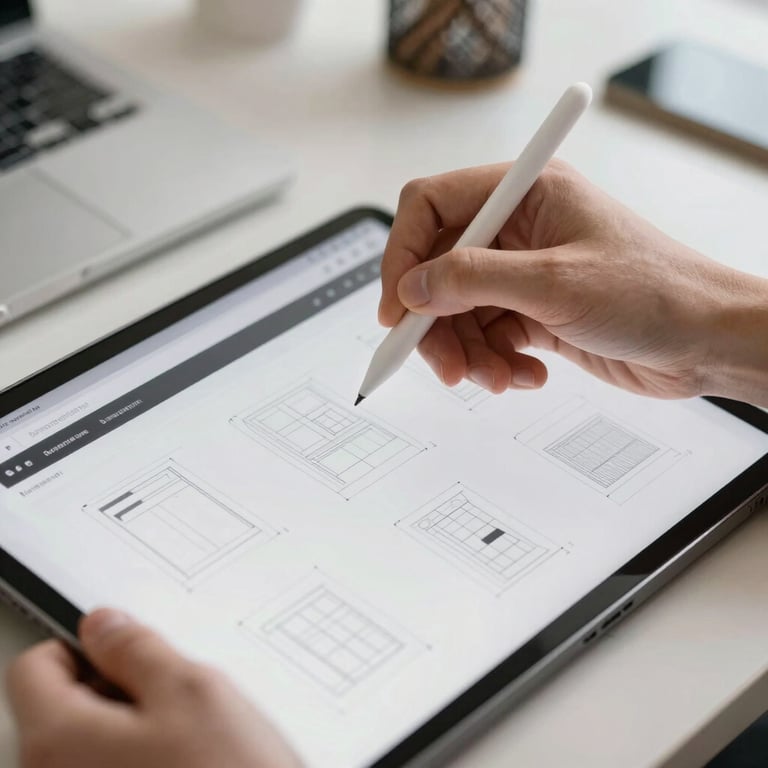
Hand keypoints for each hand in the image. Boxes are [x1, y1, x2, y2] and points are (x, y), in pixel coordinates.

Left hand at [6, 609, 301, 767]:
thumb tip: (103, 626)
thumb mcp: (191, 689)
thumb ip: (135, 648)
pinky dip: (140, 757)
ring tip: (188, 740)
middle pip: (61, 706)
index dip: (85, 647)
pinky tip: (186, 765)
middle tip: (174, 700)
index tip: (126, 650)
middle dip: (118, 689)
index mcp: (58, 740)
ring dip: (134, 726)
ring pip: (90, 740)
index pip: (34, 667)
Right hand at [379, 161, 767, 405]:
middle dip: (437, 324)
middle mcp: (519, 229)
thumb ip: (473, 280)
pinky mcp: (534, 312)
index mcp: (524, 193)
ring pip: (459, 312)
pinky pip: (488, 337)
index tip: (397, 308)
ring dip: (469, 352)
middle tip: (447, 366)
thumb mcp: (555, 283)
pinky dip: (496, 363)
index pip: (432, 207)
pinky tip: (527, 375)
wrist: (706, 342)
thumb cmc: (656, 293)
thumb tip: (412, 288)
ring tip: (497, 379)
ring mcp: (524, 273)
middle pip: (439, 270)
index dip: (403, 256)